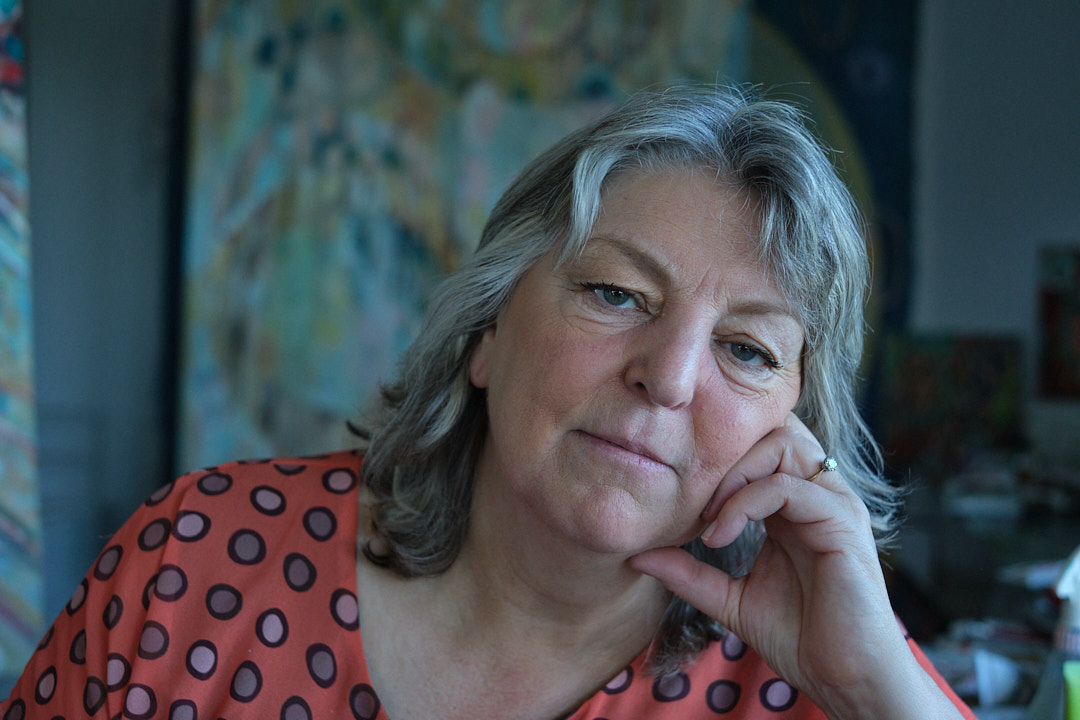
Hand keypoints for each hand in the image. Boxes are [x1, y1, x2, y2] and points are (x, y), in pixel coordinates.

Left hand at [628, 414, 961, 718]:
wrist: (847, 680)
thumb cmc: (800, 638)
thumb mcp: (729, 599)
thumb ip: (688, 574)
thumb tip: (637, 556)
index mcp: (794, 504)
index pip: (761, 444)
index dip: (718, 458)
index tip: (683, 499)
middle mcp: (818, 494)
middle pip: (773, 428)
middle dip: (725, 455)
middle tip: (695, 502)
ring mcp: (834, 504)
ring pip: (783, 444)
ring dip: (734, 473)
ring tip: (708, 519)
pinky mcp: (843, 523)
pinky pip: (789, 487)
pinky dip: (745, 503)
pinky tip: (720, 535)